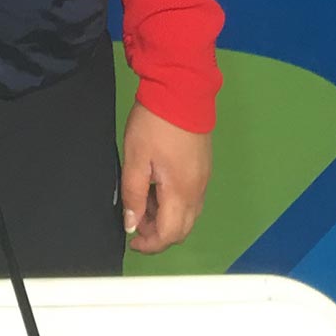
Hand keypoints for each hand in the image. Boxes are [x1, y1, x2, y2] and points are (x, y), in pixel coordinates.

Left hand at [120, 103, 211, 254]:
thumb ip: (133, 195)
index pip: (170, 234)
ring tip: (143, 203)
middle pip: (183, 229)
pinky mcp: (204, 168)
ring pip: (188, 215)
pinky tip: (157, 189)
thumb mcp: (135, 159)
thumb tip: (131, 224)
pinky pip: (191, 198)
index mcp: (181, 192)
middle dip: (159, 234)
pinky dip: (174, 204)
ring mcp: (203, 179)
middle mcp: (197, 190)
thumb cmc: (155, 124)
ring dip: (166, 218)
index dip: (150, 244)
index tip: (132, 240)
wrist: (181, 91)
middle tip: (136, 222)